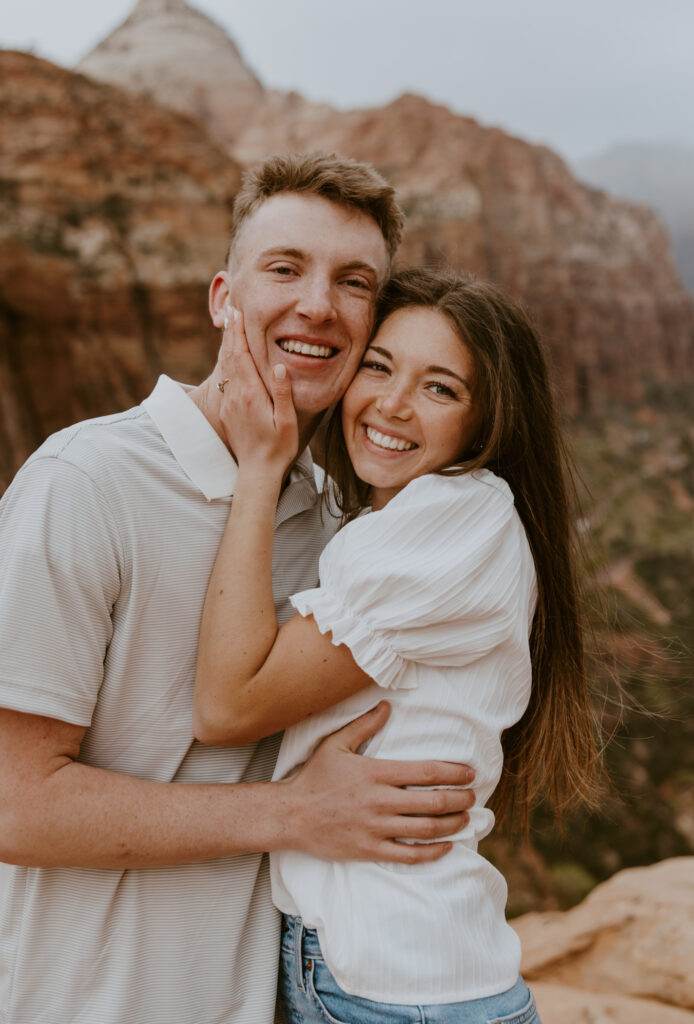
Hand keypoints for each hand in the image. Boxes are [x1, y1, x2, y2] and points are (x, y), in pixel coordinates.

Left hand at [217, 307, 298, 477]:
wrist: (256, 471)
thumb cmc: (278, 448)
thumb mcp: (287, 421)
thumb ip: (282, 392)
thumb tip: (280, 365)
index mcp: (250, 394)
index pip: (242, 356)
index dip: (239, 333)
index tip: (237, 313)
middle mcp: (235, 396)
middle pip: (230, 356)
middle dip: (230, 332)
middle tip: (230, 309)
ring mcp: (229, 403)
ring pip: (225, 366)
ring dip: (227, 345)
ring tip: (228, 325)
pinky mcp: (227, 410)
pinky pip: (225, 379)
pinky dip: (227, 361)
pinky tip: (230, 355)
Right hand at [281, 702, 475, 863]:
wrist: (290, 815)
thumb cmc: (314, 777)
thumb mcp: (336, 744)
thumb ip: (364, 725)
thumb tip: (387, 705)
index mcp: (376, 773)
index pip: (426, 772)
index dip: (454, 773)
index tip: (470, 774)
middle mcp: (379, 801)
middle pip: (433, 802)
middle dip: (460, 800)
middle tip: (473, 797)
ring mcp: (375, 828)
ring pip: (426, 830)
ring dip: (453, 825)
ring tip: (466, 819)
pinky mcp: (370, 850)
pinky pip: (409, 856)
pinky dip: (433, 852)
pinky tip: (446, 846)